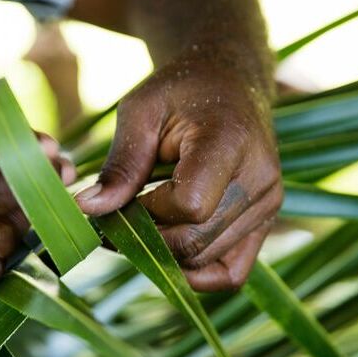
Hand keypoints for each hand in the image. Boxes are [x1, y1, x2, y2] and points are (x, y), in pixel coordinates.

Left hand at [77, 55, 281, 290]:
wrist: (228, 83)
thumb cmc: (180, 91)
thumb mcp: (140, 111)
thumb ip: (120, 164)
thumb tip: (88, 210)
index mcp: (230, 142)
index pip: (189, 205)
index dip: (147, 211)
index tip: (122, 196)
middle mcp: (259, 178)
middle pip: (196, 241)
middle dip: (149, 240)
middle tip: (117, 223)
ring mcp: (268, 204)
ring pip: (208, 262)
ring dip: (167, 256)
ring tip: (143, 228)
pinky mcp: (267, 221)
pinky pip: (232, 273)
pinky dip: (197, 273)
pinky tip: (170, 251)